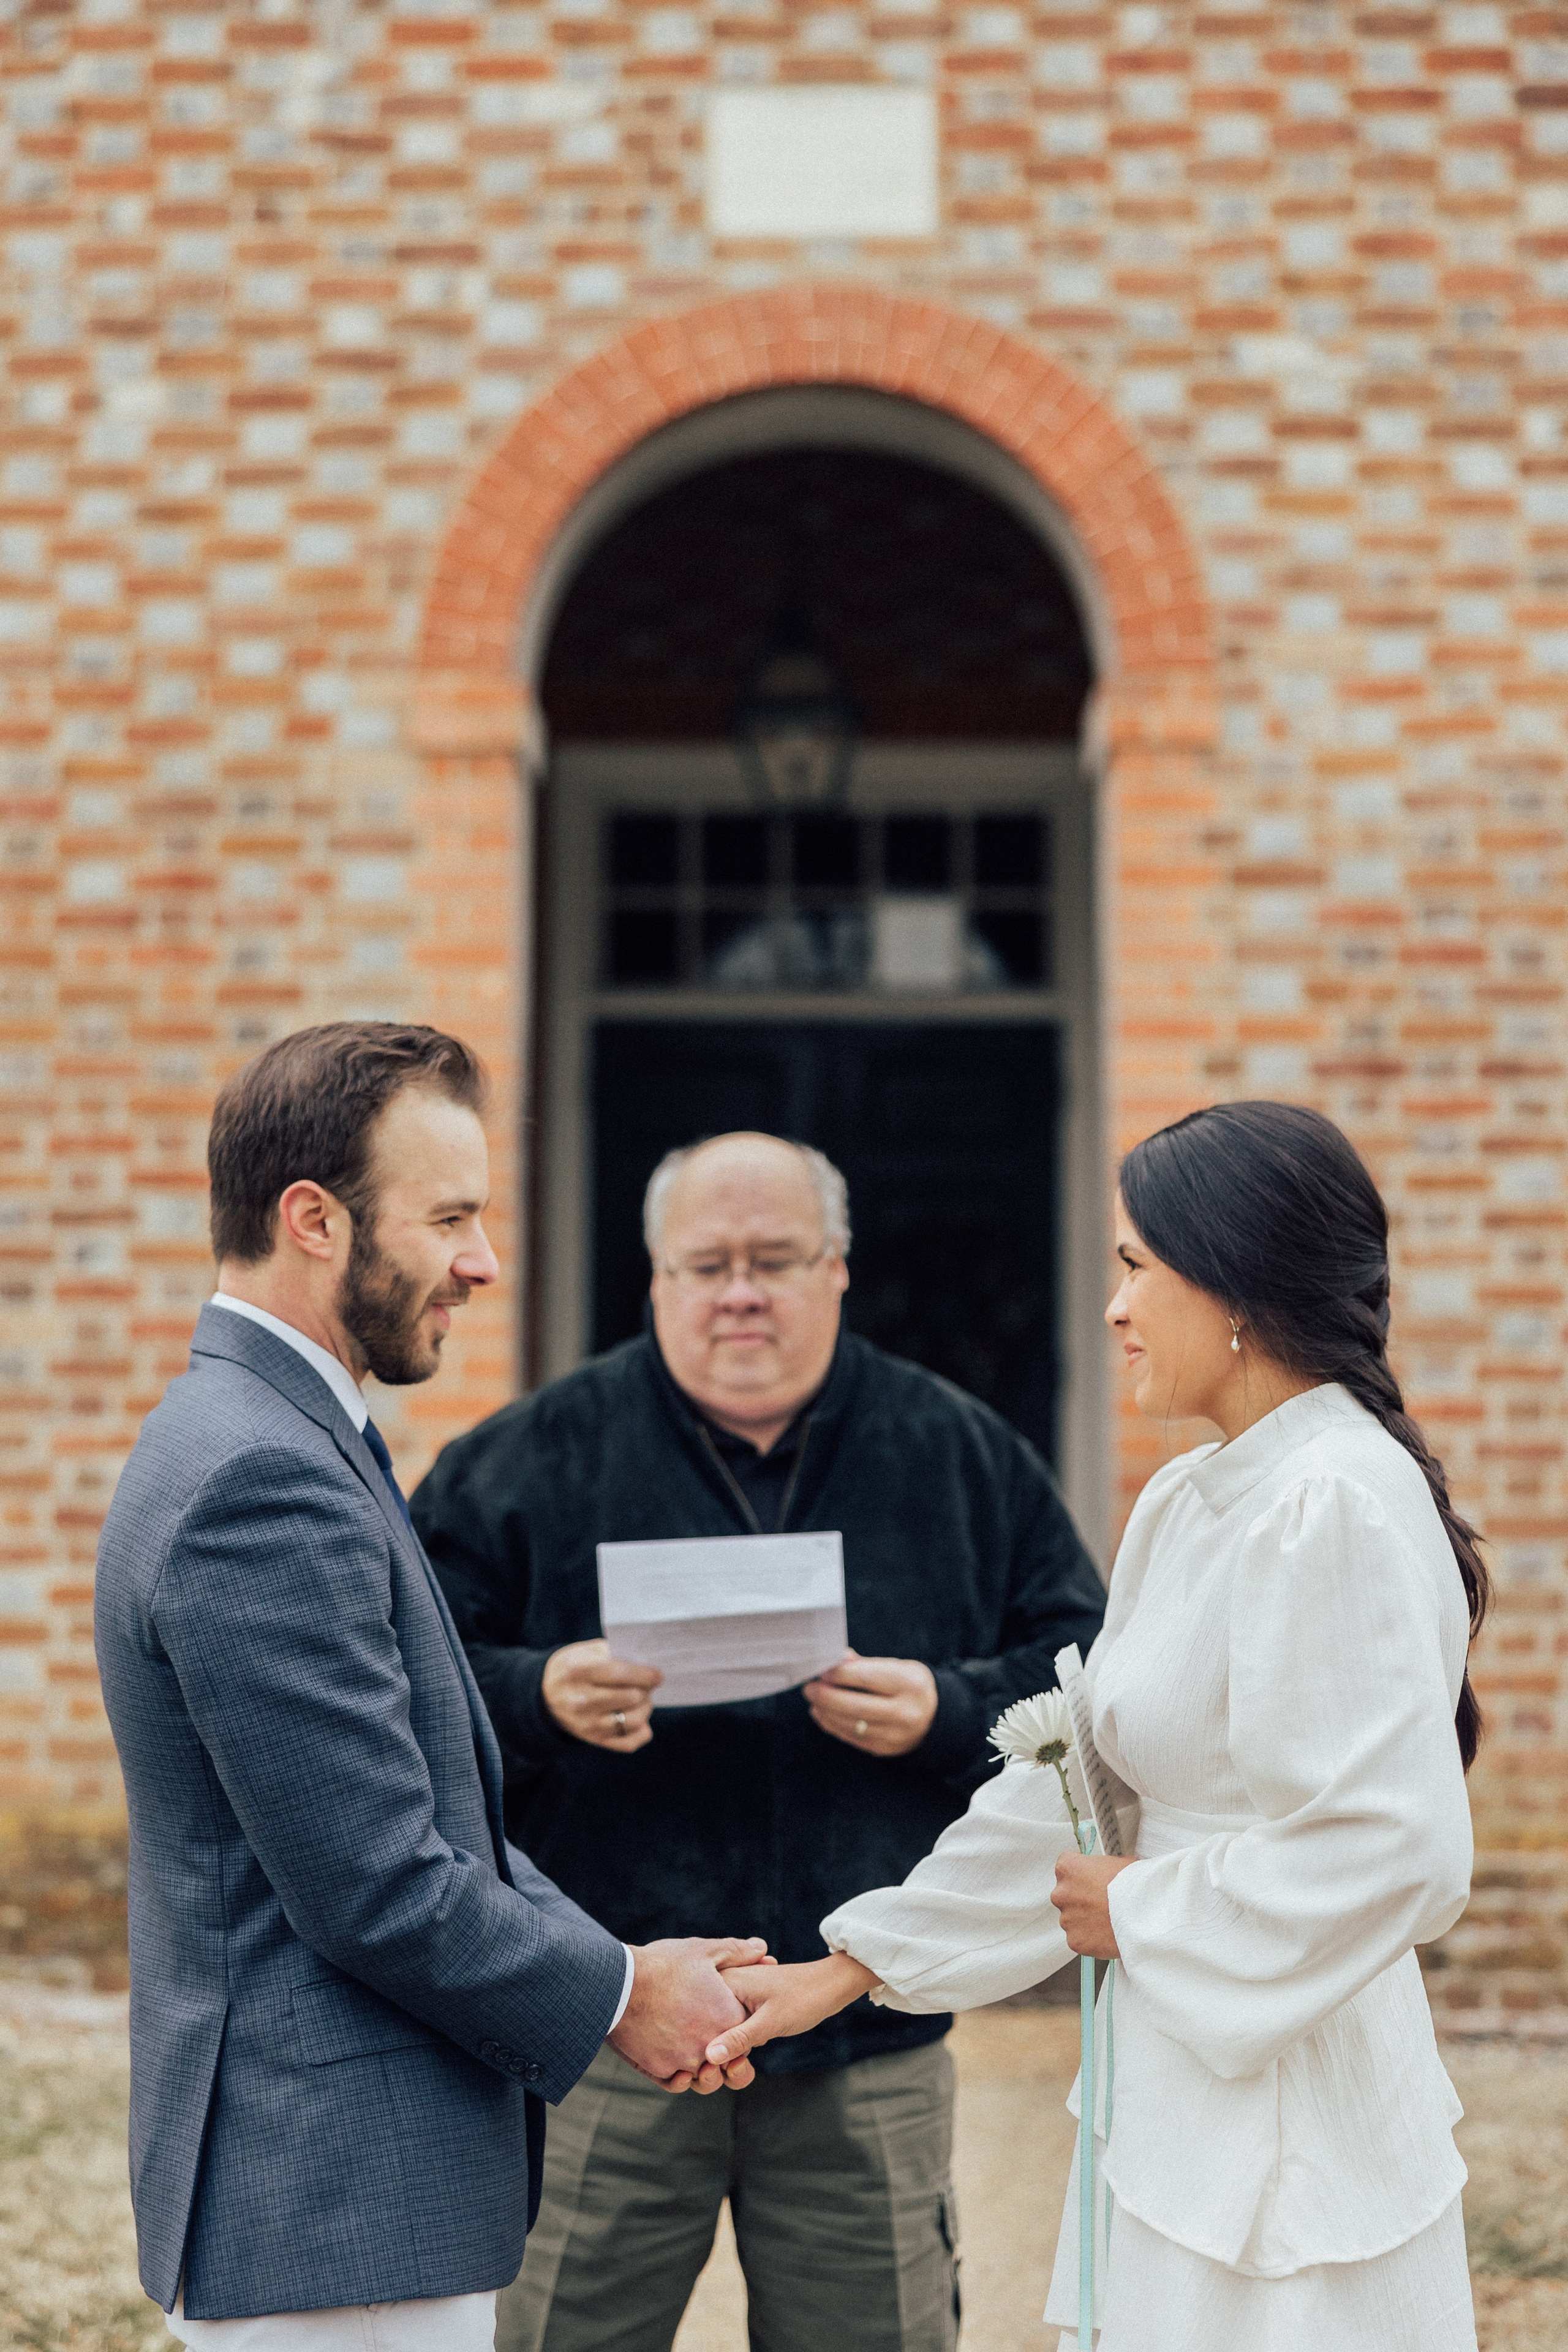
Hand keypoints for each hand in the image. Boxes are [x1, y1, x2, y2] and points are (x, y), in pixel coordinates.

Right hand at [543, 1638, 661, 1751]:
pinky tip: (640, 1720)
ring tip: (642, 1699)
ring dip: (646, 1708)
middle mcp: (582, 1701)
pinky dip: (641, 1731)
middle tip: (647, 1685)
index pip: (622, 1674)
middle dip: (646, 1690)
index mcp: (579, 1672)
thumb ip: (613, 1653)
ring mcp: (588, 1724)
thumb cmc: (573, 1668)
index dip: (646, 1674)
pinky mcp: (594, 1740)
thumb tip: (645, 1662)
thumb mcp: (585, 1651)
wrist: (545, 1696)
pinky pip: (629, 1742)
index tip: (658, 1675)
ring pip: (634, 1720)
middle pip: (631, 1697)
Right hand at [608, 1936, 768, 2092]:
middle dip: (718, 2046)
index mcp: (728, 2018)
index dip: (733, 2021)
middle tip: (697, 2024)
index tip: (719, 2009)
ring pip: (702, 2074)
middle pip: (725, 2058)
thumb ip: (738, 1952)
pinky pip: (677, 2082)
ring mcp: (687, 2062)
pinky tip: (670, 2054)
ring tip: (682, 2039)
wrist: (619, 1985)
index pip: (744, 2031)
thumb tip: (764, 1950)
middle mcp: (713, 2046)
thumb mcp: (703, 1951)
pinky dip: (676, 2073)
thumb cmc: (663, 1965)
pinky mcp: (662, 2071)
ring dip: (697, 2063)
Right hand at [703, 1953, 879, 2068]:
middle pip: (704, 2028)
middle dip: (715, 2055)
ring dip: (728, 2052)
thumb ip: (739, 2039)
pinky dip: (737, 2044)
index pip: (698, 2021)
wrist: (830, 1985)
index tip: (716, 2071)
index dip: (703, 2049)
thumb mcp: (771, 2022)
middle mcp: (724, 1986)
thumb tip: (710, 2057)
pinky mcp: (744, 2005)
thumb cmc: (804, 1998)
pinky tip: (748, 2054)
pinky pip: (731, 2029)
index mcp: (725, 1982)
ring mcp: (734, 1996)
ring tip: (744, 2062)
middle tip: (738, 2066)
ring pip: (718, 2032)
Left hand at [804, 1650, 938, 1758]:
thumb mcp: (897, 1667)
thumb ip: (865, 1664)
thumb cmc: (910, 1685)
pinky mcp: (884, 1749)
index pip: (865, 1677)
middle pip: (853, 1705)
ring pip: (849, 1724)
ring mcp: (895, 1735)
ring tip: (813, 1699)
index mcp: (909, 1684)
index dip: (838, 1673)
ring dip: (825, 1711)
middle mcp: (904, 1712)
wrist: (936, 1718)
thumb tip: (836, 1658)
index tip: (821, 1669)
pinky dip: (832, 1725)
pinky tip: (822, 1714)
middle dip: (825, 1695)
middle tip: (809, 1687)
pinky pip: (852, 1738)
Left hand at [1051, 1852, 1135, 1959]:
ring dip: (1086, 1920)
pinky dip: (1092, 1939)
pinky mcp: (1075, 1942)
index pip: (1067, 1868)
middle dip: (1081, 1899)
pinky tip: (1108, 1934)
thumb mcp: (1115, 1862)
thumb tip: (1102, 1874)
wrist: (1143, 1914)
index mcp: (1067, 1867)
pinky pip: (1081, 1939)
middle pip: (1067, 1896)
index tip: (1095, 1880)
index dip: (1083, 1875)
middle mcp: (1060, 1893)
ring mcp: (1066, 1919)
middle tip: (1103, 1903)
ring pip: (1073, 1919)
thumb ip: (1099, 1869)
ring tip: (1109, 1920)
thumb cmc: (1133, 1883)